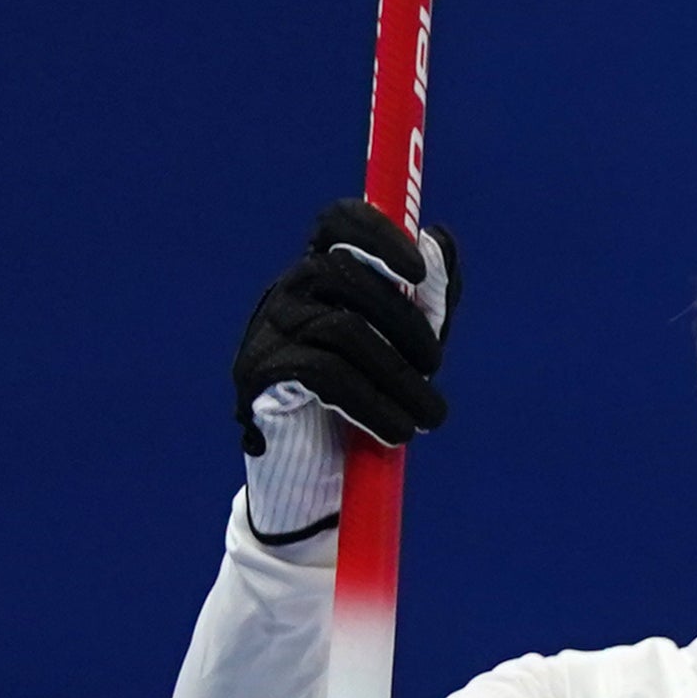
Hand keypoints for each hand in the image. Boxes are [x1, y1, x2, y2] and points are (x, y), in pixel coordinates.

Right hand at [235, 198, 460, 450]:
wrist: (322, 475)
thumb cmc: (372, 400)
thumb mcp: (410, 347)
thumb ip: (429, 299)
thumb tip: (439, 237)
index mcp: (325, 274)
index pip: (338, 222)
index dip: (378, 233)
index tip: (418, 271)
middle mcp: (289, 292)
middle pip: (345, 272)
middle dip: (407, 322)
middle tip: (436, 367)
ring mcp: (268, 330)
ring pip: (343, 328)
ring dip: (402, 378)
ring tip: (431, 417)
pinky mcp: (257, 373)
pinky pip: (323, 372)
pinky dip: (373, 404)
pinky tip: (398, 432)